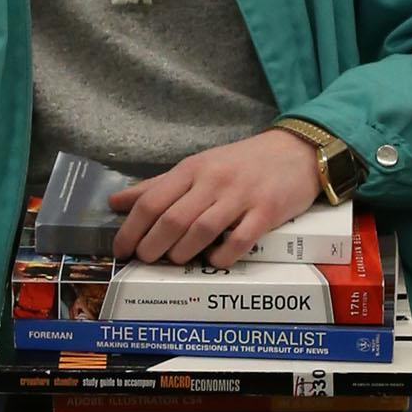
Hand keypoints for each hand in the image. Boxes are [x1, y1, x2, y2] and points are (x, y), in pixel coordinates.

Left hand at [109, 131, 323, 267]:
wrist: (295, 151)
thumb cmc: (241, 163)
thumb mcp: (198, 167)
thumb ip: (158, 186)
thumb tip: (116, 203)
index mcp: (192, 169)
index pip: (152, 200)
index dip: (131, 229)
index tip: (121, 249)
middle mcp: (214, 180)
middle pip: (173, 218)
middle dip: (152, 245)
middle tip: (145, 260)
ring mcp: (241, 196)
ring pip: (202, 230)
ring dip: (182, 252)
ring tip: (176, 260)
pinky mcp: (266, 211)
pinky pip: (239, 240)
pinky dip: (222, 255)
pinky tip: (215, 259)